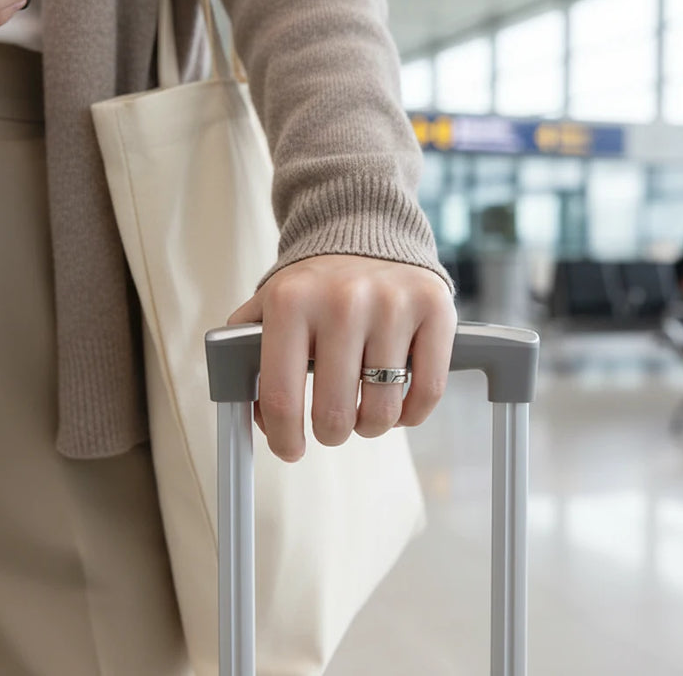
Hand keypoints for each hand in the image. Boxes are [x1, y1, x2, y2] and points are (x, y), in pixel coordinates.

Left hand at [228, 255, 456, 461]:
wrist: (366, 234)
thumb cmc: (315, 286)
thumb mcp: (268, 306)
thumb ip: (248, 357)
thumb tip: (258, 419)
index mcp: (291, 302)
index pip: (282, 398)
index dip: (285, 438)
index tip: (291, 448)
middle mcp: (343, 301)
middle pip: (335, 414)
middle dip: (330, 433)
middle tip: (331, 425)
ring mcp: (393, 305)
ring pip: (383, 411)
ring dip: (370, 426)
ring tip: (363, 410)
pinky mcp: (435, 309)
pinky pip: (427, 392)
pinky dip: (411, 414)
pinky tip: (397, 404)